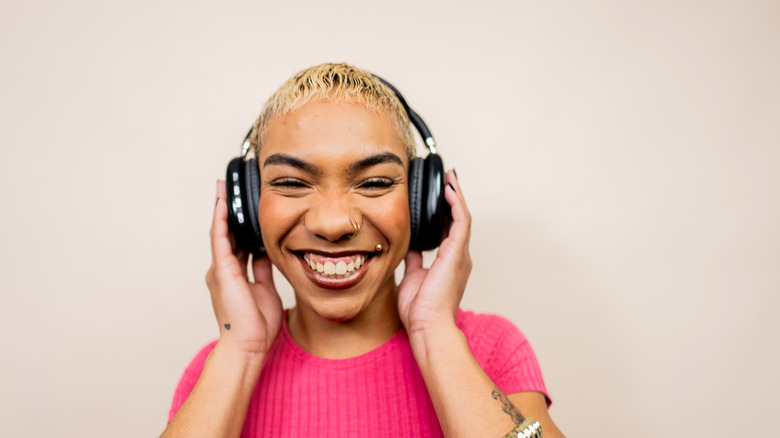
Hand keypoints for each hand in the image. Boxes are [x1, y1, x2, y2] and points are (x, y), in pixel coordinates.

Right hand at [205, 180, 282, 357]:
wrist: (247, 345)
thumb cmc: (256, 325)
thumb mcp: (264, 289)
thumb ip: (262, 270)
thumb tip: (267, 252)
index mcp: (234, 273)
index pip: (237, 241)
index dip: (239, 222)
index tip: (243, 204)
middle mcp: (223, 268)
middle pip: (227, 232)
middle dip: (228, 210)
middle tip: (230, 186)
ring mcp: (220, 268)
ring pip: (220, 231)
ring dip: (222, 208)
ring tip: (223, 186)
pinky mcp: (222, 270)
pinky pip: (220, 238)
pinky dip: (221, 219)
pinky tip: (222, 202)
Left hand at [397, 170, 471, 336]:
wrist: (428, 327)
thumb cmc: (421, 310)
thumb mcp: (413, 277)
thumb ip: (414, 260)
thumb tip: (408, 247)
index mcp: (449, 262)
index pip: (448, 229)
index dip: (444, 211)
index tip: (437, 196)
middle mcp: (458, 256)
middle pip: (458, 219)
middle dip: (453, 198)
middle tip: (446, 179)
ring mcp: (460, 254)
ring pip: (462, 217)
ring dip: (456, 196)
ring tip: (449, 178)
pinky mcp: (457, 253)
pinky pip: (460, 222)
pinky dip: (455, 204)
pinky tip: (449, 190)